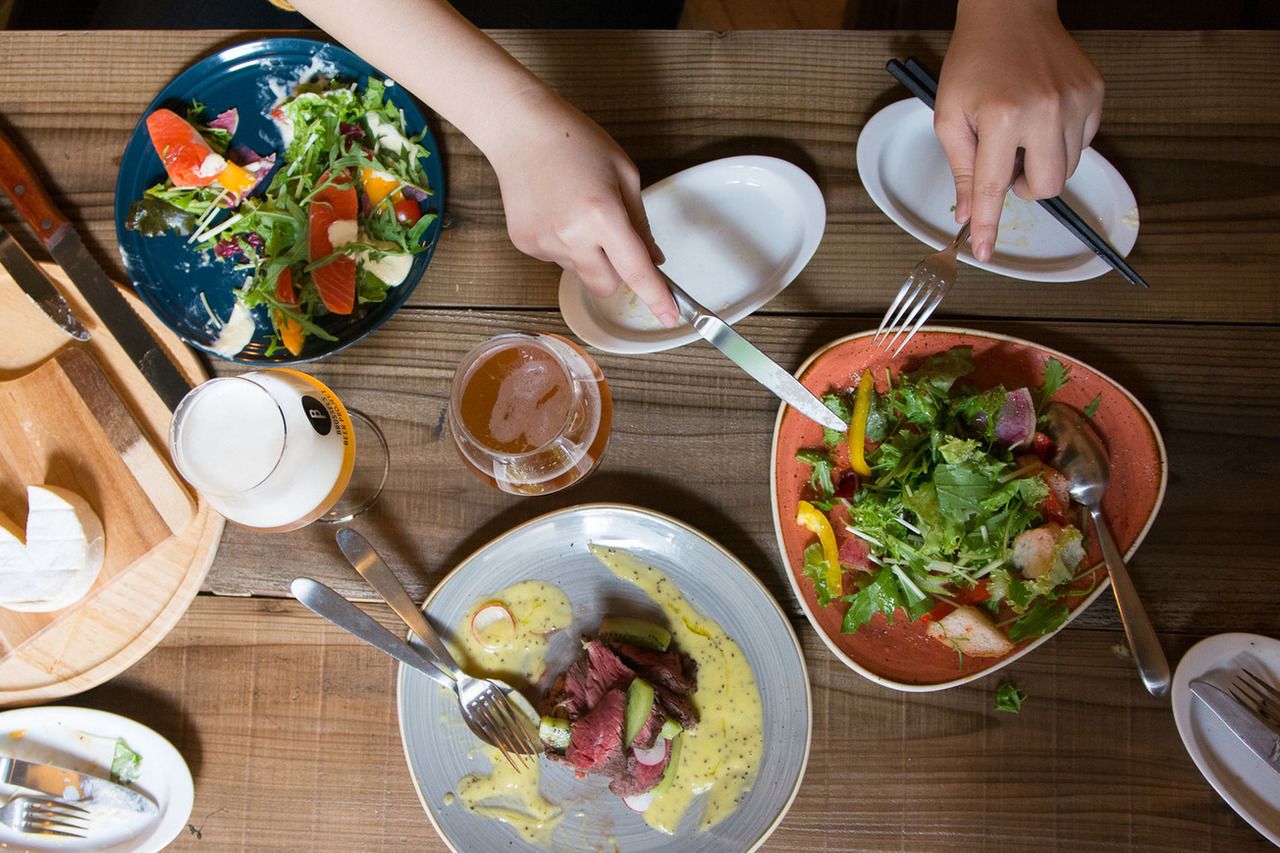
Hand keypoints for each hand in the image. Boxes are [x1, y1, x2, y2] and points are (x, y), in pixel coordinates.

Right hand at [483, 87, 677, 326]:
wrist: (520, 129)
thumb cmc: (577, 143)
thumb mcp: (624, 175)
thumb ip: (641, 223)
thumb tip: (653, 261)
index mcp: (602, 214)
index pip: (635, 271)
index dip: (656, 297)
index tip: (670, 316)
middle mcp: (571, 235)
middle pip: (606, 286)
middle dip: (617, 274)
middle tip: (613, 239)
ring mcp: (544, 242)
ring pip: (581, 272)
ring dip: (588, 255)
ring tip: (575, 211)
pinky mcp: (525, 244)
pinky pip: (556, 259)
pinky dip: (564, 245)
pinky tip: (555, 211)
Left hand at [934, 0, 1103, 261]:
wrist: (1010, 13)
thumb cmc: (974, 62)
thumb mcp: (950, 116)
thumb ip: (962, 168)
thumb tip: (968, 212)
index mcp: (1003, 117)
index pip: (994, 187)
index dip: (988, 224)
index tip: (985, 252)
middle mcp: (1046, 110)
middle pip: (1047, 187)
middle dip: (1024, 189)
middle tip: (1005, 165)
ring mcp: (1077, 101)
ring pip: (1067, 167)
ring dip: (1042, 163)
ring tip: (1021, 132)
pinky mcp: (1096, 93)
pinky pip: (1083, 141)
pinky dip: (1061, 141)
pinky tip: (1042, 116)